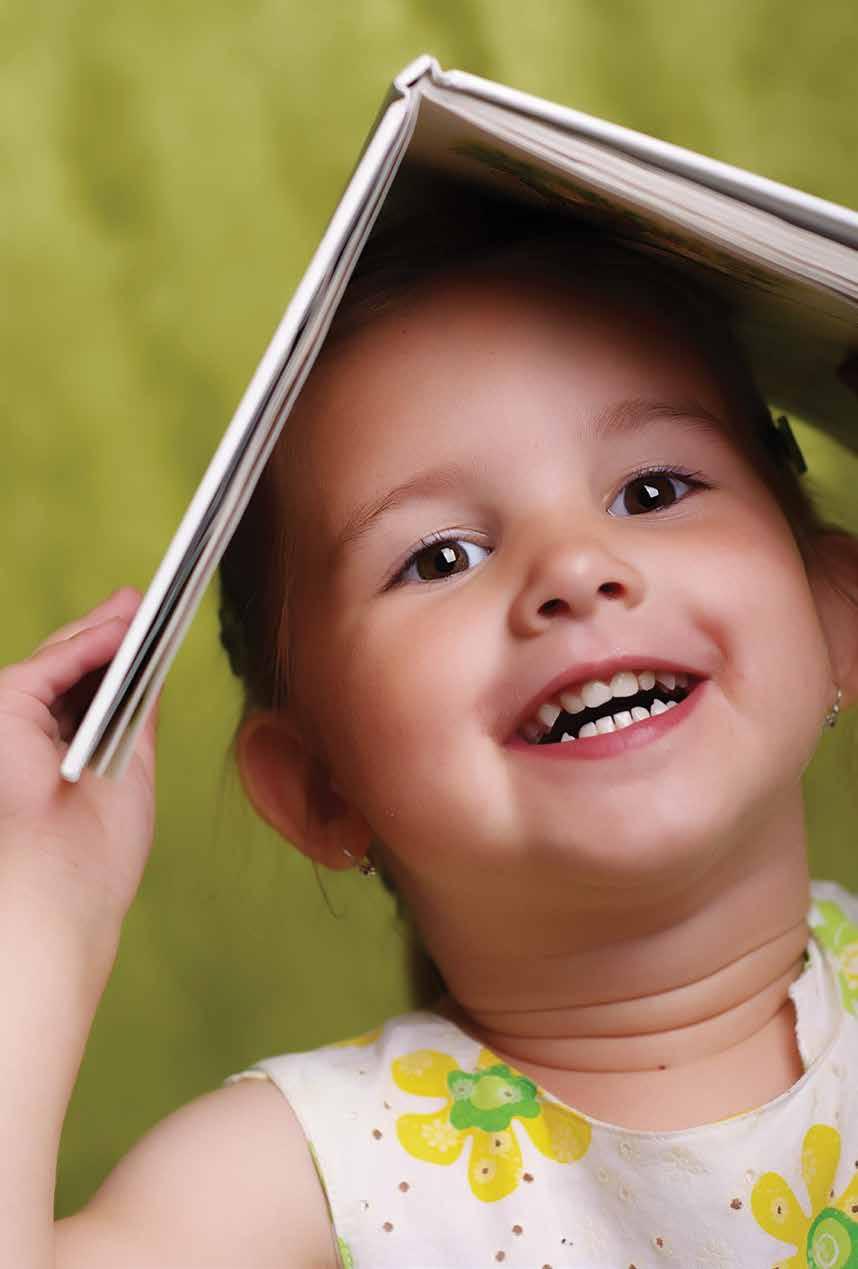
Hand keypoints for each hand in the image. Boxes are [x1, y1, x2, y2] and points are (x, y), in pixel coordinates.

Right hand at [0, 588, 159, 924]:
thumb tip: (152, 667)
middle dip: (109, 634)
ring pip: (59, 660)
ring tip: (147, 606)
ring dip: (105, 630)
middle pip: (70, 672)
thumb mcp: (129, 768)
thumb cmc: (92, 856)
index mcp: (47, 756)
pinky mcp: (4, 708)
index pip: (80, 693)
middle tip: (145, 604)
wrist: (60, 895)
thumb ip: (136, 713)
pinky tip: (127, 627)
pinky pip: (53, 664)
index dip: (113, 659)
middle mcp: (22, 737)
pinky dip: (91, 642)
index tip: (147, 632)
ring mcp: (9, 721)